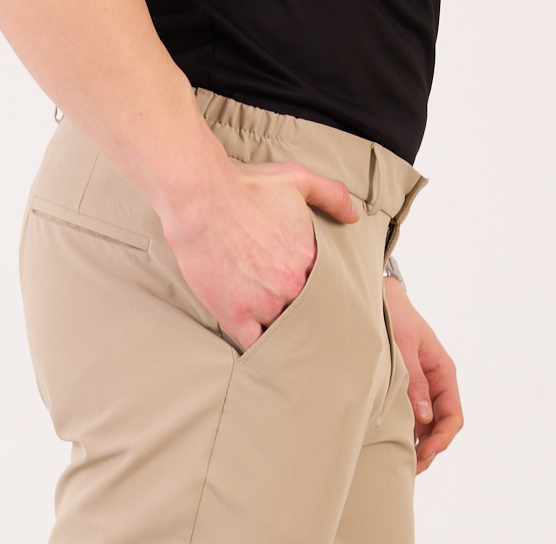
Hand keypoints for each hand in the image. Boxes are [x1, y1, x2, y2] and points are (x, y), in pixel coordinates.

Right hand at [160, 161, 358, 348]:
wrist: (201, 198)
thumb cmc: (243, 188)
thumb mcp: (297, 179)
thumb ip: (332, 195)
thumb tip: (354, 216)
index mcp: (309, 258)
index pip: (325, 290)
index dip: (318, 296)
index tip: (313, 299)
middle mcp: (292, 285)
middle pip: (306, 314)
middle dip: (302, 317)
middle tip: (296, 321)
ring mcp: (265, 304)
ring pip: (283, 333)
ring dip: (283, 336)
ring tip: (282, 341)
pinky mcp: (237, 316)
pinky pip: (256, 347)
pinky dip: (260, 351)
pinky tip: (262, 352)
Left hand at [384, 278, 463, 472]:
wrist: (378, 301)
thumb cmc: (394, 318)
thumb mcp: (405, 347)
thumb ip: (414, 381)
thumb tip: (424, 417)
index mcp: (443, 372)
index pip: (453, 415)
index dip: (442, 438)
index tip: (425, 452)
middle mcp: (436, 384)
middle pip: (442, 426)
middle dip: (431, 449)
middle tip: (412, 468)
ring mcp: (422, 390)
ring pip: (428, 427)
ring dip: (419, 447)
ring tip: (404, 465)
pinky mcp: (407, 393)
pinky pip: (414, 421)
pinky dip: (408, 436)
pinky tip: (396, 448)